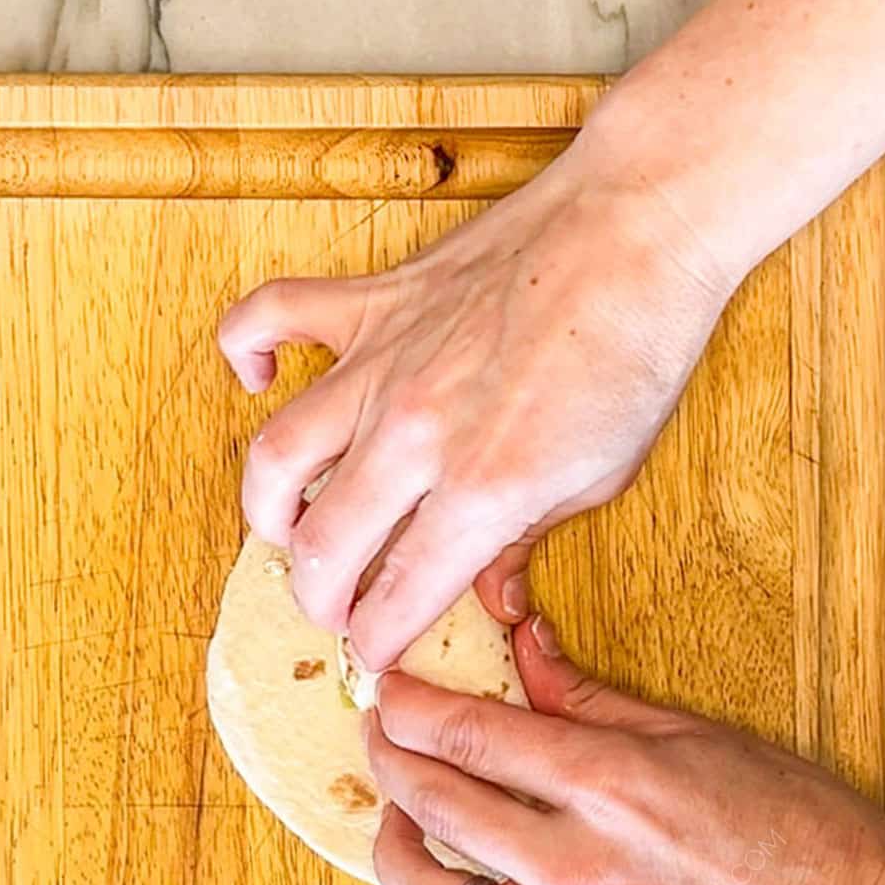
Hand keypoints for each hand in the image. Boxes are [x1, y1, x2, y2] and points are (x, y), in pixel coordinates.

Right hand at [219, 134, 730, 667]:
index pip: (397, 598)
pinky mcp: (373, 302)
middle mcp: (416, 434)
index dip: (378, 643)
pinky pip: (272, 316)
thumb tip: (490, 595)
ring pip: (276, 455)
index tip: (376, 653)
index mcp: (483, 490)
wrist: (638, 231)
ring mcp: (384, 363)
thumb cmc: (634, 351)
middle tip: (334, 604)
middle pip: (321, 545)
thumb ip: (525, 541)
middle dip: (318, 597)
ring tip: (290, 525)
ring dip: (268, 508)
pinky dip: (246, 349)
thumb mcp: (600, 478)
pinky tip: (262, 380)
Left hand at [366, 616, 884, 884]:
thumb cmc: (788, 822)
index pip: (467, 735)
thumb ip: (587, 699)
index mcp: (606, 784)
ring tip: (401, 829)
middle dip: (390, 760)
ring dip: (402, 857)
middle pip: (437, 805)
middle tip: (381, 738)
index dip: (408, 706)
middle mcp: (576, 864)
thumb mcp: (690, 734)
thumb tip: (523, 651)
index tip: (387, 690)